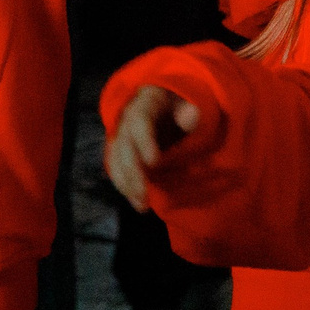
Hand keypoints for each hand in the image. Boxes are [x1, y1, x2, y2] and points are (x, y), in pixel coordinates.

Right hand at [104, 84, 201, 210]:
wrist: (173, 107)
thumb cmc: (185, 105)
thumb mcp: (193, 103)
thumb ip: (191, 112)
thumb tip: (190, 116)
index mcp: (145, 103)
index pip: (139, 121)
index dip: (144, 141)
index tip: (154, 162)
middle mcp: (127, 118)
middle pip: (123, 145)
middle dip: (132, 172)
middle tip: (145, 196)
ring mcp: (121, 135)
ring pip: (116, 159)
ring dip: (126, 184)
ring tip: (142, 206)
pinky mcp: (121, 151)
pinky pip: (117, 169)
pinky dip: (125, 187)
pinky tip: (137, 202)